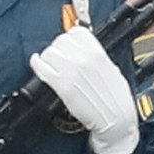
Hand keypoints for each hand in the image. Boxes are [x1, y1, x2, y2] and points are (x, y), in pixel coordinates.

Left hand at [28, 27, 139, 153]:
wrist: (115, 120)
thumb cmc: (117, 99)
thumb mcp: (112, 69)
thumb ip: (97, 57)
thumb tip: (86, 52)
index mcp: (97, 52)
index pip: (76, 32)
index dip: (70, 37)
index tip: (69, 43)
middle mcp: (83, 59)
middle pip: (60, 41)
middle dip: (59, 47)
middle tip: (60, 56)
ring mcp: (71, 71)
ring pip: (49, 52)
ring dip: (48, 57)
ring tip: (50, 63)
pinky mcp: (62, 86)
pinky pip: (42, 68)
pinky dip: (36, 64)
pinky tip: (37, 63)